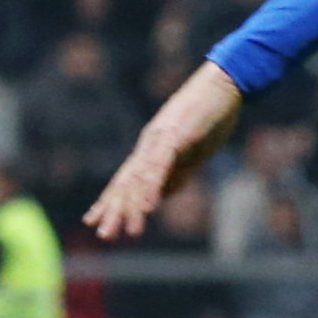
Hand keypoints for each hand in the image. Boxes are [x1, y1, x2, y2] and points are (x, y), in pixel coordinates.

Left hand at [87, 62, 244, 239]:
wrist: (223, 82)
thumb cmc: (210, 114)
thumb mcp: (192, 150)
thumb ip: (177, 172)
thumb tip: (161, 196)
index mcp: (152, 148)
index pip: (124, 179)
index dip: (109, 200)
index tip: (93, 221)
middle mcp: (150, 144)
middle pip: (126, 181)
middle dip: (114, 210)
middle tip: (104, 235)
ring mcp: (162, 140)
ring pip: (141, 177)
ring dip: (134, 206)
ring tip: (128, 230)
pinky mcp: (179, 136)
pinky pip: (162, 166)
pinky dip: (153, 187)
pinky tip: (149, 207)